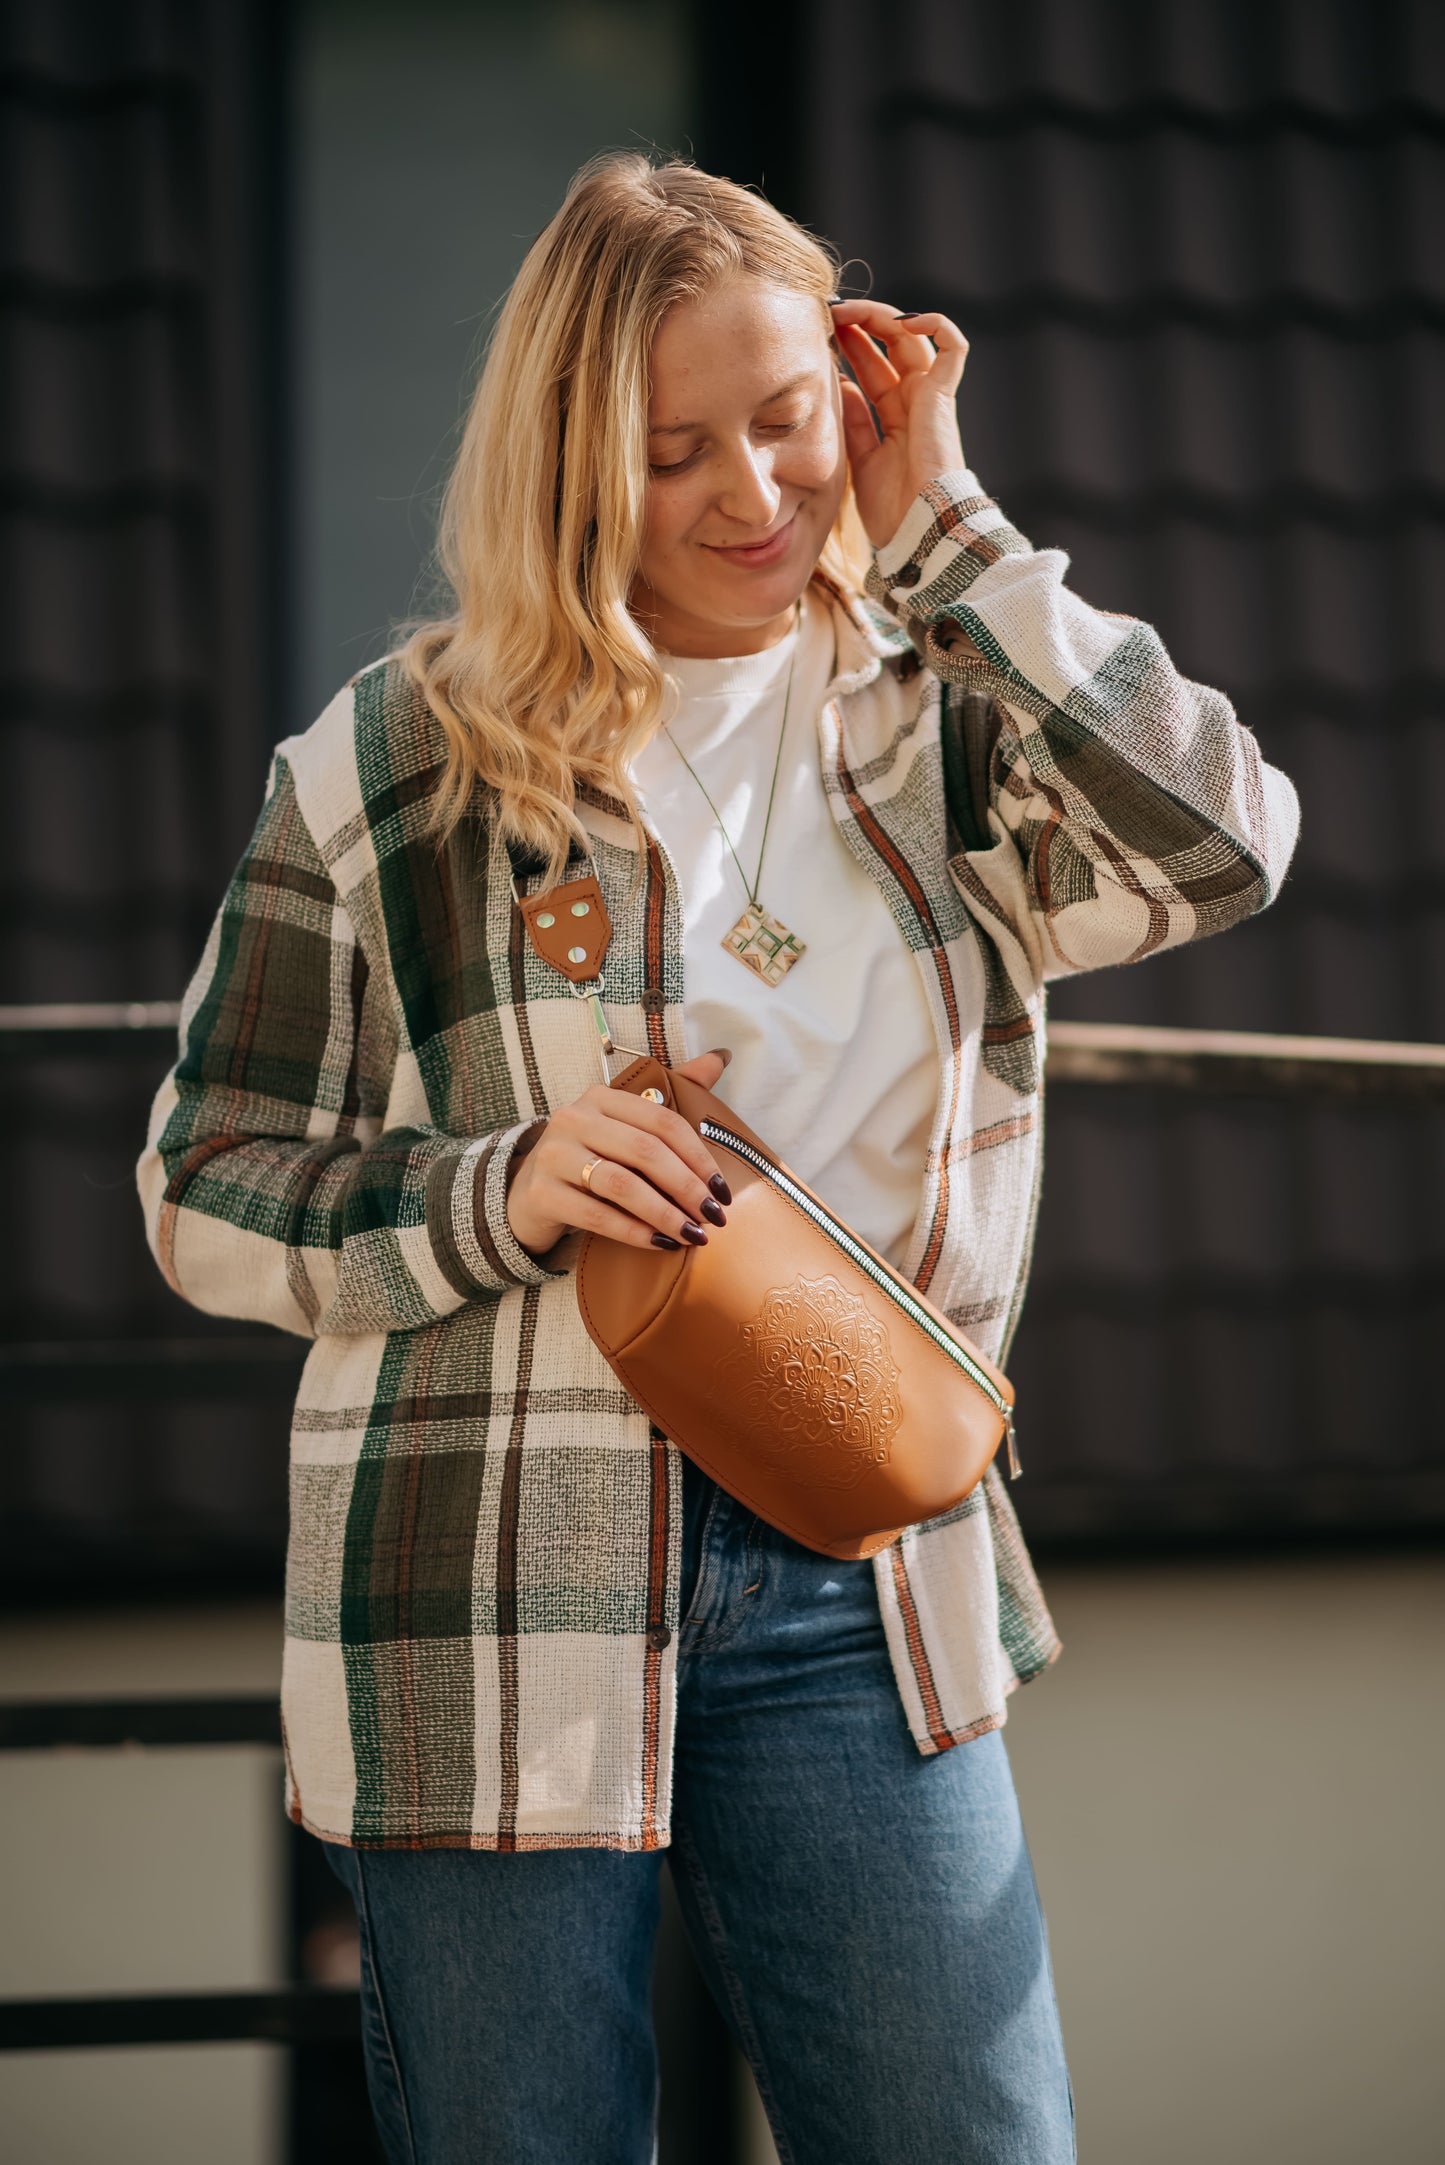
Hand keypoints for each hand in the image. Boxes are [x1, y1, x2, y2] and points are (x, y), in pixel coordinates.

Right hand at [505, 1049, 733, 1255]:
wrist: (527, 1196)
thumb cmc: (589, 1160)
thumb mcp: (626, 1128)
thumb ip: (673, 1093)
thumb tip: (720, 1057)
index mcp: (601, 1098)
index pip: (663, 1122)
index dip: (699, 1157)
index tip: (723, 1190)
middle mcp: (575, 1118)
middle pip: (646, 1152)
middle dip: (688, 1188)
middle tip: (714, 1217)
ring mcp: (554, 1155)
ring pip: (623, 1185)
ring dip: (665, 1213)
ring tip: (693, 1234)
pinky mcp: (542, 1193)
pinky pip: (597, 1215)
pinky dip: (635, 1232)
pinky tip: (660, 1243)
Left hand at [830, 300, 968, 550]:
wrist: (918, 530)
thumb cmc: (891, 510)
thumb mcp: (859, 460)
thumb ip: (852, 422)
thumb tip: (840, 384)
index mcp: (896, 420)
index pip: (874, 368)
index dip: (851, 346)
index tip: (821, 334)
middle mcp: (915, 403)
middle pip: (890, 347)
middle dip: (860, 325)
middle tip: (828, 313)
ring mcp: (931, 398)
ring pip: (913, 338)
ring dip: (881, 317)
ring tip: (849, 310)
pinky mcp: (943, 396)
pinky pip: (953, 346)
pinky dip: (934, 324)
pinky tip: (900, 321)